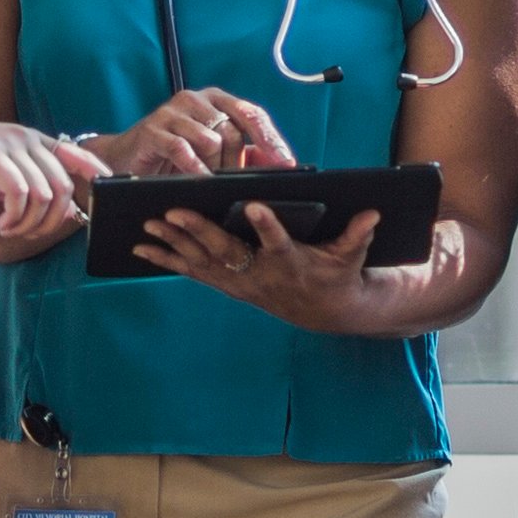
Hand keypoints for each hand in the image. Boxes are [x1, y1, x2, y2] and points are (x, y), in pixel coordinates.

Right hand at [0, 117, 102, 244]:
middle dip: (51, 220)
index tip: (101, 199)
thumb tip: (63, 211)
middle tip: (28, 232)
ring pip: (45, 194)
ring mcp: (10, 144)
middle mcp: (26, 138)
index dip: (96, 175)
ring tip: (9, 229)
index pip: (76, 156)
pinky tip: (2, 224)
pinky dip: (15, 217)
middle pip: (64, 186)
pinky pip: (20, 193)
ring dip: (29, 223)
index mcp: (32, 140)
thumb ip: (30, 187)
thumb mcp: (1, 175)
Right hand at [101, 87, 293, 177]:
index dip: (270, 139)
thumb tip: (281, 164)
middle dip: (236, 162)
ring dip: (213, 167)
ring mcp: (173, 111)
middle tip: (234, 183)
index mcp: (216, 100)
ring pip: (210, 139)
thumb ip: (245, 155)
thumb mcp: (214, 154)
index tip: (287, 163)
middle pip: (232, 130)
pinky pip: (181, 148)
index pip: (252, 114)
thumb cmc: (175, 155)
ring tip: (208, 181)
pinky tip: (197, 180)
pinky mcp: (153, 129)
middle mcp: (197, 100)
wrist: (126, 158)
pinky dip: (193, 168)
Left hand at [132, 198, 435, 332]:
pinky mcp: (226, 284)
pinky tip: (142, 250)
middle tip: (173, 211)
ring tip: (146, 226)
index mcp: (290, 261)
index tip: (255, 206)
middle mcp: (259, 274)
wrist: (323, 311)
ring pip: (201, 262)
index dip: (267, 226)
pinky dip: (166, 260)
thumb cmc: (336, 273)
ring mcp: (239, 282)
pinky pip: (192, 271)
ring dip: (172, 245)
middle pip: (226, 251)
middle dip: (198, 231)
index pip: (278, 242)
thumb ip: (358, 234)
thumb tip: (374, 212)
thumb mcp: (351, 255)